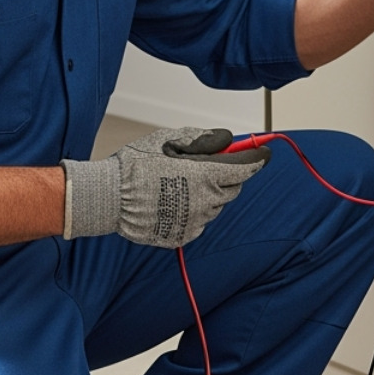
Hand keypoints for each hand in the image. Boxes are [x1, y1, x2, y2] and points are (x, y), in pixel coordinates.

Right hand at [60, 127, 271, 246]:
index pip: (246, 168)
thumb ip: (204, 139)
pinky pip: (199, 222)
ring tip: (178, 185)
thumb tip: (227, 140)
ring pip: (215, 205)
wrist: (110, 197)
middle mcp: (207, 200)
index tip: (263, 153)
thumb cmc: (137, 164)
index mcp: (206, 174)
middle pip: (233, 188)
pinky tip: (171, 202)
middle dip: (227, 176)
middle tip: (207, 166)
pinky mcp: (184, 235)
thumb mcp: (171, 139)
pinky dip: (193, 212)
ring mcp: (196, 221)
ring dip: (208, 194)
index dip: (257, 159)